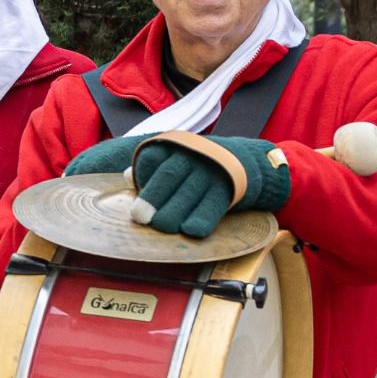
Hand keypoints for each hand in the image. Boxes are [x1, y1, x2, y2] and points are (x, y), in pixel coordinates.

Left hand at [130, 133, 281, 238]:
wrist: (249, 163)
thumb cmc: (201, 167)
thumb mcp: (178, 161)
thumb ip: (153, 170)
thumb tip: (127, 176)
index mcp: (176, 147)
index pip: (152, 161)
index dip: (141, 181)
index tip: (133, 203)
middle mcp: (193, 155)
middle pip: (168, 176)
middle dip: (152, 198)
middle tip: (140, 217)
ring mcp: (211, 171)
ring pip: (188, 193)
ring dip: (172, 213)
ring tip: (163, 226)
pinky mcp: (228, 189)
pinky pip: (212, 207)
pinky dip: (201, 220)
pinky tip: (191, 231)